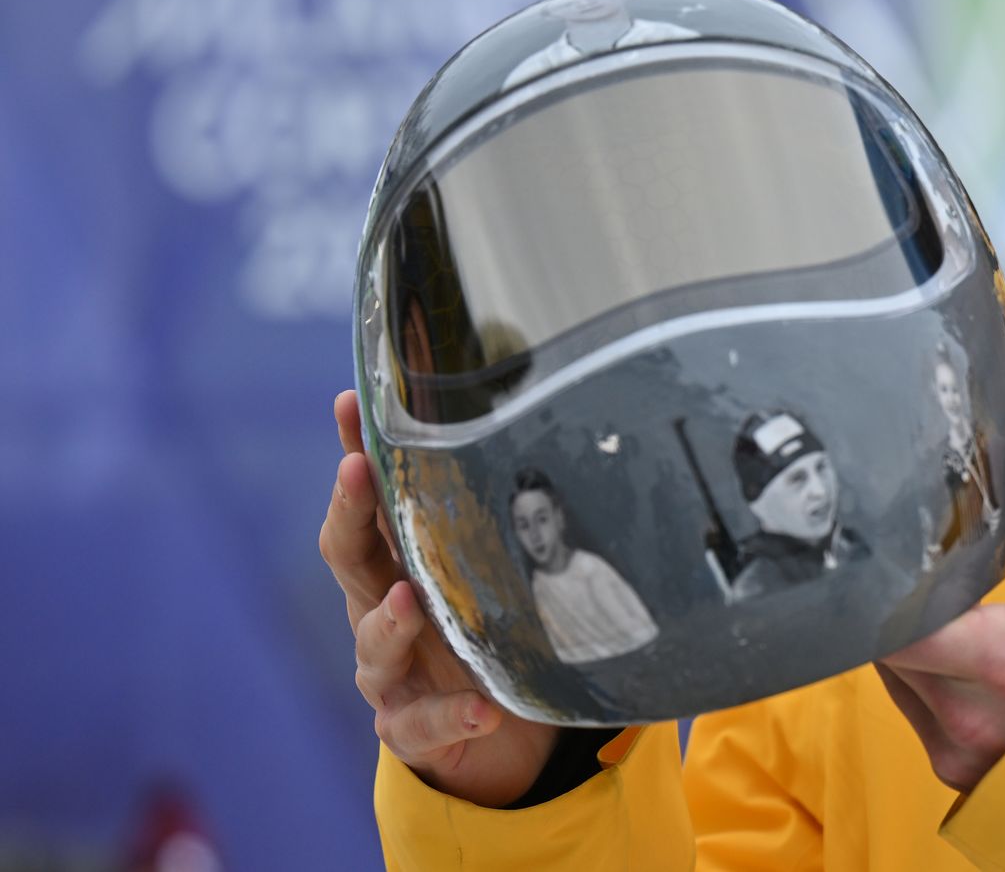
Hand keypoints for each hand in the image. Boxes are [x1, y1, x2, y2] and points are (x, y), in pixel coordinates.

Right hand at [318, 390, 558, 806]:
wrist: (486, 724)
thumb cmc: (480, 626)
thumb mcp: (484, 567)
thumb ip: (491, 516)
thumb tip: (529, 425)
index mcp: (394, 564)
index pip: (365, 503)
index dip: (354, 453)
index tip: (351, 402)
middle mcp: (378, 610)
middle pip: (349, 559)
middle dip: (349, 513)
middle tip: (356, 472)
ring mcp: (389, 673)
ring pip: (374, 645)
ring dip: (390, 621)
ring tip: (410, 601)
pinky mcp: (411, 727)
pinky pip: (424, 723)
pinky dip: (451, 715)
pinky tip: (481, 709)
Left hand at [876, 429, 1004, 791]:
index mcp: (1003, 662)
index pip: (890, 624)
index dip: (877, 586)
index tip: (888, 547)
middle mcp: (967, 717)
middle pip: (882, 643)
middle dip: (895, 602)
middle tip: (918, 562)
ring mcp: (958, 753)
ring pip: (892, 676)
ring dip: (907, 638)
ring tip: (945, 604)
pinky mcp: (955, 772)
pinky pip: (911, 708)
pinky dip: (923, 674)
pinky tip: (960, 651)